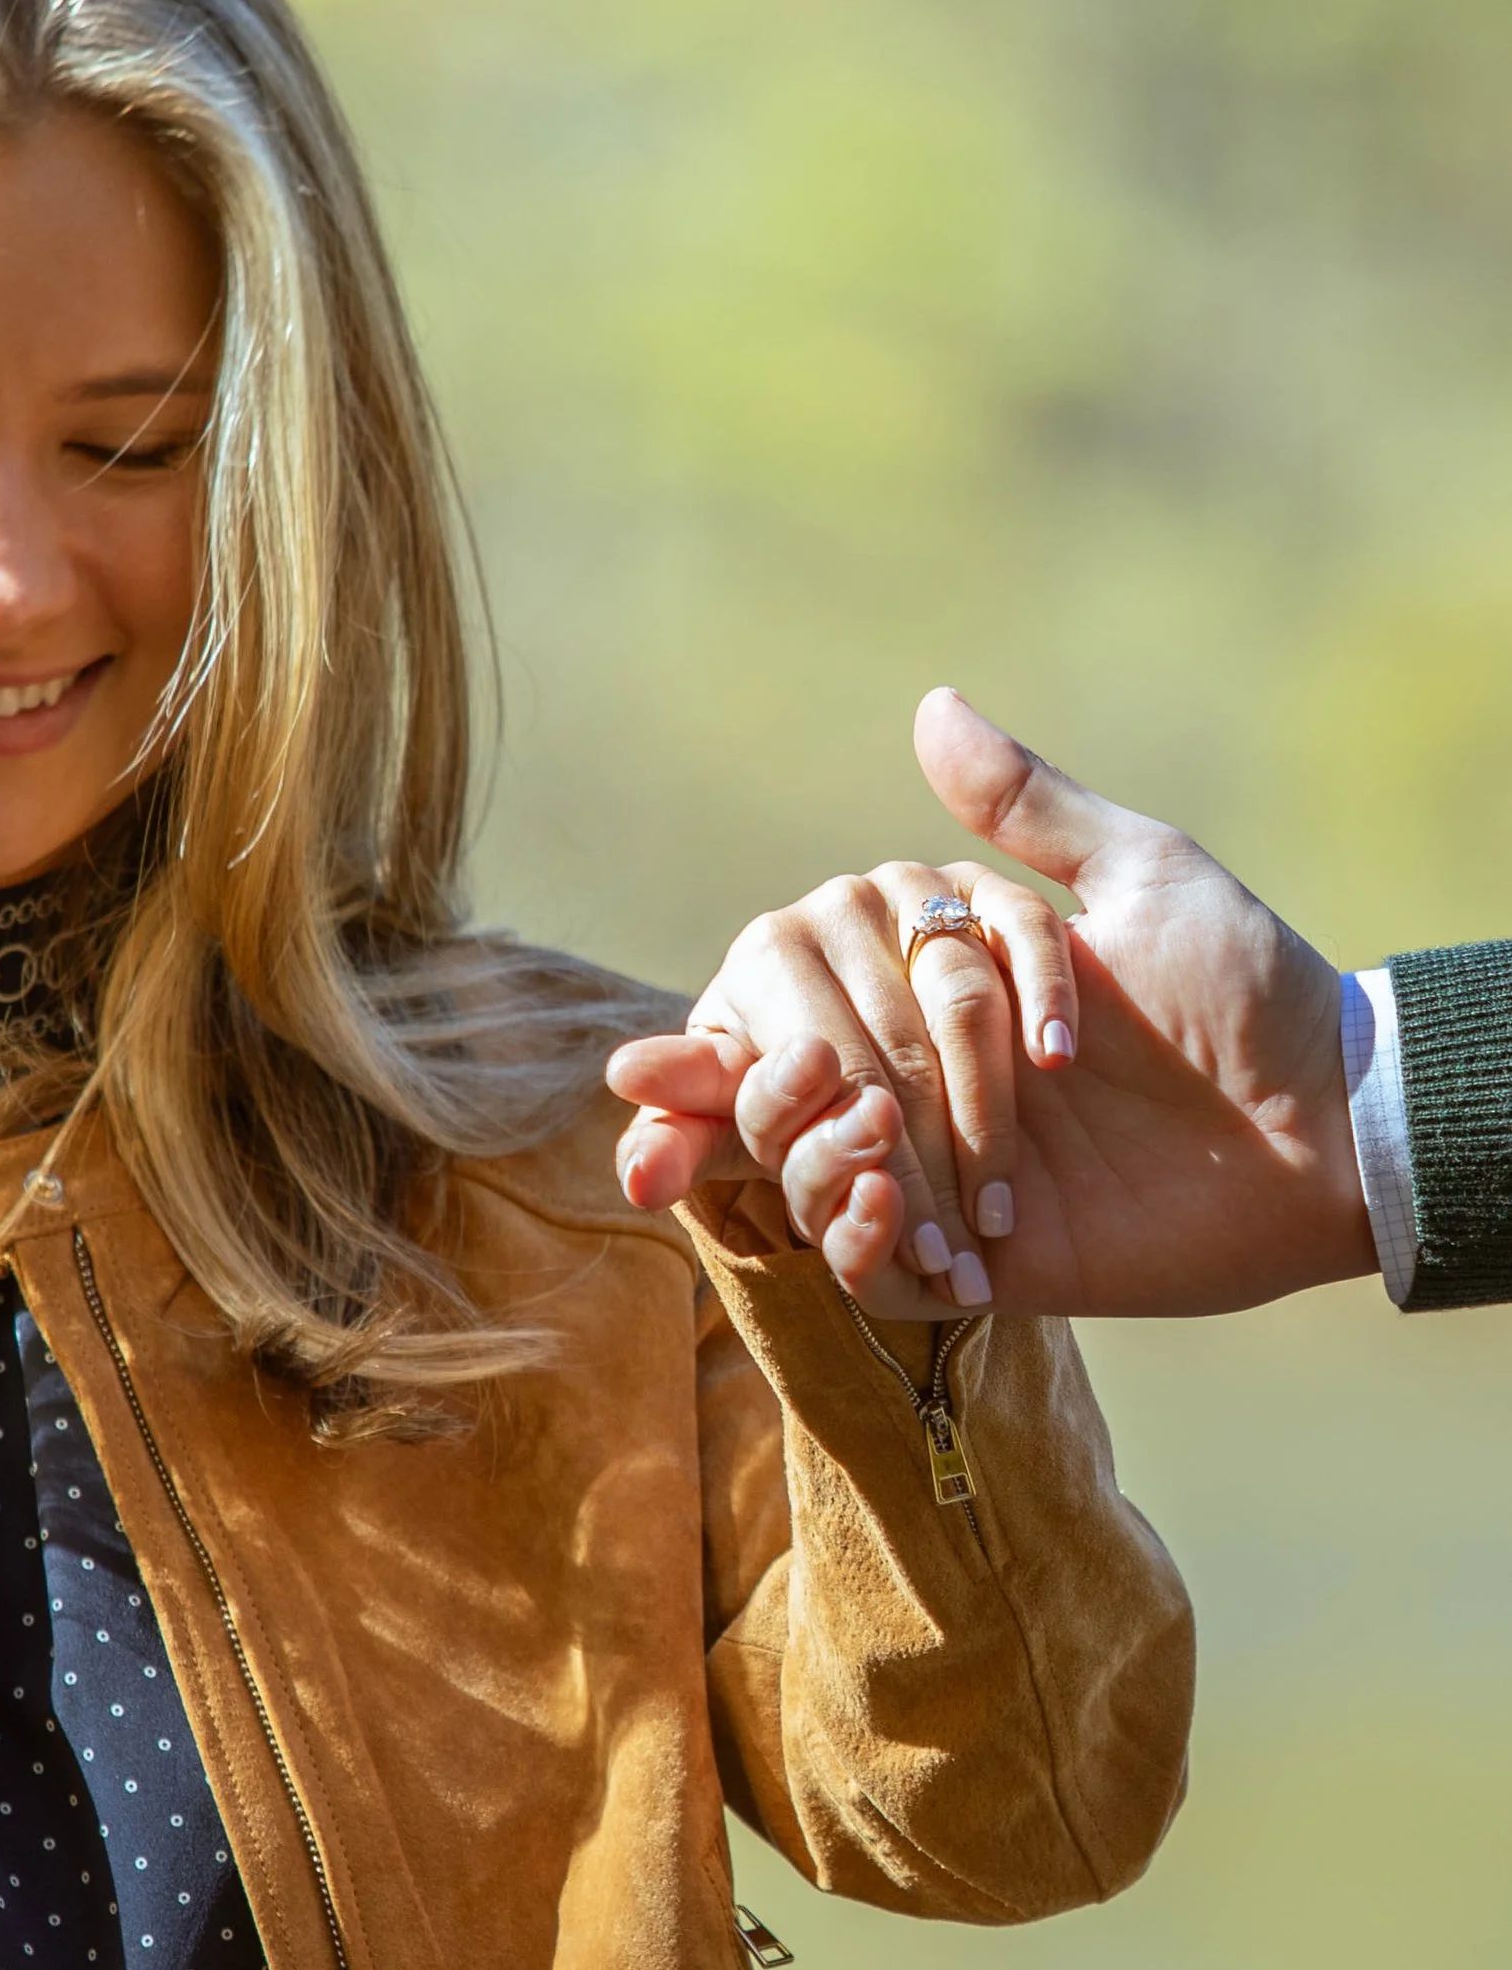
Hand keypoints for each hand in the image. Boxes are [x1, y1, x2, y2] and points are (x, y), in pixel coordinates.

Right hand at [607, 690, 1377, 1318]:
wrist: (1328, 1122)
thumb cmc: (1245, 986)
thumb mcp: (1140, 873)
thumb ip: (1024, 806)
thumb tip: (929, 703)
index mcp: (932, 987)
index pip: (774, 1010)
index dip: (705, 1049)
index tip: (640, 1075)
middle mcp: (918, 1080)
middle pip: (776, 1094)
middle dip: (770, 1101)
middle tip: (831, 1091)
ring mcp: (940, 1172)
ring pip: (804, 1178)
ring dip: (806, 1168)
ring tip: (873, 1151)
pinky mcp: (973, 1260)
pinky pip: (871, 1266)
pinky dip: (858, 1243)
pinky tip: (891, 1211)